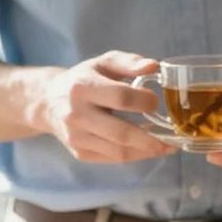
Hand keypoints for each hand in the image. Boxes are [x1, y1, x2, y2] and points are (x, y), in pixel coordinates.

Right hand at [34, 51, 175, 163]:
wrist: (48, 102)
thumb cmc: (84, 79)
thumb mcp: (103, 63)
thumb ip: (129, 62)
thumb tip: (154, 66)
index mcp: (82, 87)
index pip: (120, 97)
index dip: (144, 101)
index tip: (155, 102)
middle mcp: (76, 114)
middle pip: (121, 133)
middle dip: (151, 139)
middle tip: (173, 138)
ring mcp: (76, 137)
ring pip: (119, 151)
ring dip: (147, 151)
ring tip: (166, 146)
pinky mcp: (79, 152)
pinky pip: (113, 158)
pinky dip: (135, 155)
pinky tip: (148, 148)